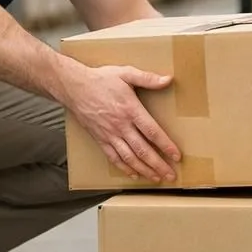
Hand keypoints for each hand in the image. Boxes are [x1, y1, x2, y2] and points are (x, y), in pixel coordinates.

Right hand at [60, 64, 181, 181]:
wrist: (74, 87)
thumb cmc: (101, 79)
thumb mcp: (126, 73)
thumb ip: (148, 78)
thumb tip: (168, 79)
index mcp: (130, 110)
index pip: (152, 132)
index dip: (166, 145)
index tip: (177, 156)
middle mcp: (121, 126)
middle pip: (143, 150)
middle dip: (158, 165)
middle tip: (171, 175)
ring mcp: (109, 134)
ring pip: (129, 158)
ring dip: (144, 170)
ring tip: (157, 178)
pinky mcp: (100, 139)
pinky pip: (113, 158)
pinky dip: (124, 168)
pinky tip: (134, 174)